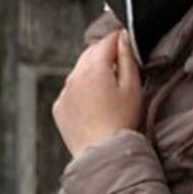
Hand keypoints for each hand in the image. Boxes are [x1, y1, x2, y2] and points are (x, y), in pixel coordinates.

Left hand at [52, 30, 142, 158]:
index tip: (126, 40)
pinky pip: (71, 90)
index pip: (106, 41)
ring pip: (79, 70)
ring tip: (108, 88)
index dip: (119, 38)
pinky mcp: (60, 107)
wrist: (104, 155)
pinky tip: (94, 104)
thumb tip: (123, 38)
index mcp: (94, 68)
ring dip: (92, 71)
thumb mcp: (132, 87)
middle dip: (104, 53)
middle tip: (119, 63)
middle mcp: (74, 76)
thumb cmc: (122, 123)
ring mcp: (65, 92)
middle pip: (90, 52)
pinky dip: (81, 90)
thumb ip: (127, 58)